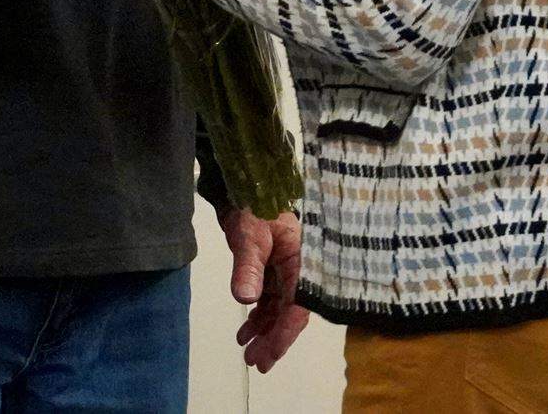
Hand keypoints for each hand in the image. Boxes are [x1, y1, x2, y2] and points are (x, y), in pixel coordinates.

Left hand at [219, 206, 309, 372]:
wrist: (244, 185)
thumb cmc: (252, 206)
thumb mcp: (248, 236)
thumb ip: (248, 267)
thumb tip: (247, 299)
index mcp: (303, 265)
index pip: (297, 308)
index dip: (283, 335)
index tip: (268, 356)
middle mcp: (299, 272)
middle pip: (290, 314)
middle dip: (273, 340)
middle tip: (255, 362)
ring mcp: (287, 272)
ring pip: (279, 310)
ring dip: (264, 331)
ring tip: (247, 351)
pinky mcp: (275, 270)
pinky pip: (270, 300)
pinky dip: (259, 316)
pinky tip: (245, 330)